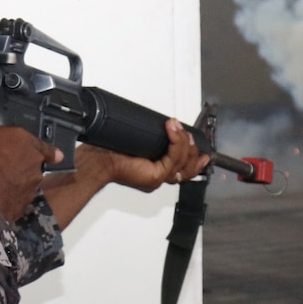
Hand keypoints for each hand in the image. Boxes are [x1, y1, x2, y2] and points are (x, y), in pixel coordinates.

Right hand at [0, 126, 61, 222]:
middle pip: (33, 161)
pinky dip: (12, 195)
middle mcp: (34, 160)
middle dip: (21, 164)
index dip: (46, 150)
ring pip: (28, 179)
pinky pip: (21, 195)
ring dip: (17, 180)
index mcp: (24, 139)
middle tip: (2, 166)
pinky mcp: (28, 200)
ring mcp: (33, 181)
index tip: (50, 155)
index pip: (44, 144)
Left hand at [76, 118, 210, 192]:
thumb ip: (155, 138)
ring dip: (183, 141)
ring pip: (183, 162)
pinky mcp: (155, 176)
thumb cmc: (110, 150)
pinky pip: (174, 159)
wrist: (99, 159)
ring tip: (176, 127)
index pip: (184, 169)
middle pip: (189, 168)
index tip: (203, 151)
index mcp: (155, 170)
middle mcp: (158, 177)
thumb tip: (167, 125)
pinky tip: (172, 130)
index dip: (197, 160)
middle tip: (187, 133)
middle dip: (192, 149)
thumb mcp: (139, 140)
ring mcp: (158, 178)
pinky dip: (176, 142)